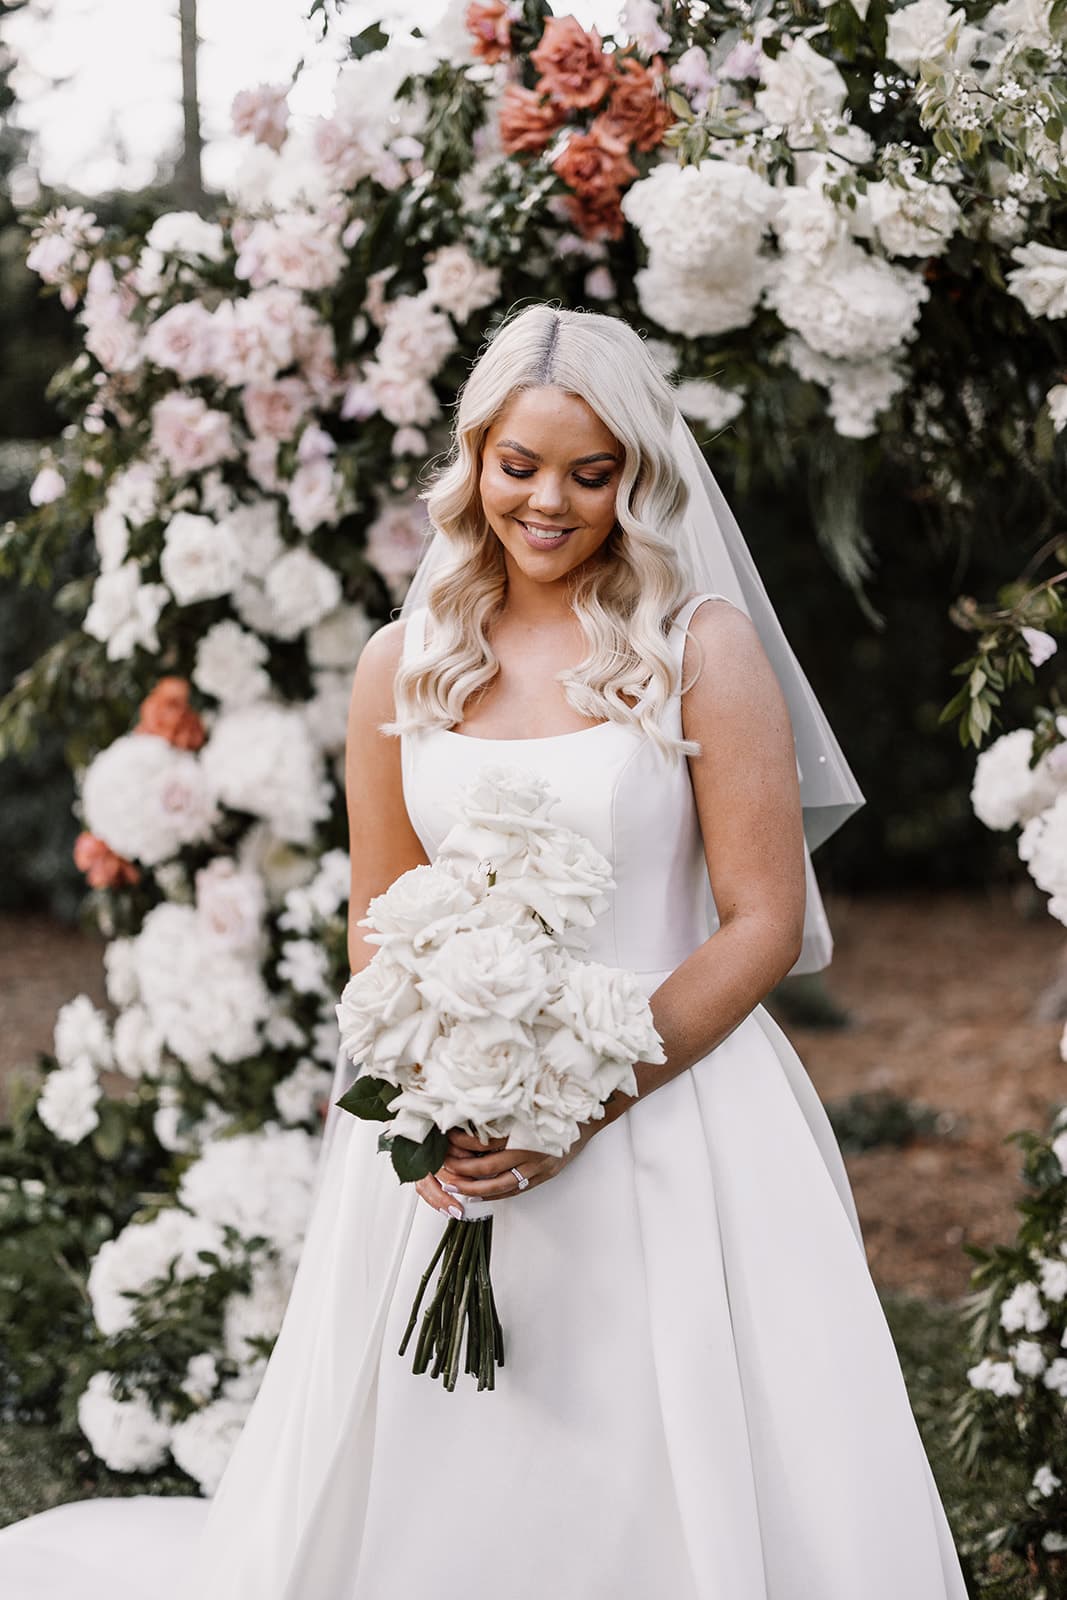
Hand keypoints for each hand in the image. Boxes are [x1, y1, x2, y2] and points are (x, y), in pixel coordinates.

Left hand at [436, 1121, 599, 1204]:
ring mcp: (537, 1166)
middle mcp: (529, 1150)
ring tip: (456, 1187)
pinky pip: (516, 1190)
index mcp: (522, 1129)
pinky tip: (480, 1195)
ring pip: (500, 1184)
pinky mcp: (544, 1175)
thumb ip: (502, 1112)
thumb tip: (470, 1118)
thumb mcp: (527, 1103)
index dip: (463, 1143)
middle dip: (463, 1170)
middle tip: (445, 1169)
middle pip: (488, 1167)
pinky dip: (496, 1194)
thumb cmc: (555, 1107)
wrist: (586, 1118)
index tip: (448, 1141)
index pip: (485, 1141)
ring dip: (474, 1188)